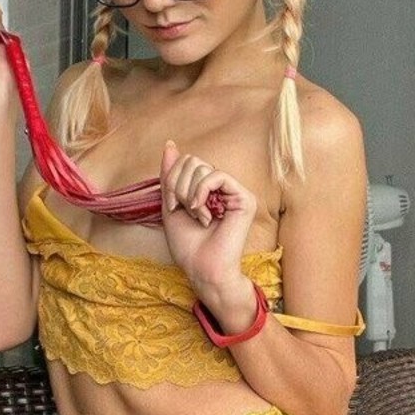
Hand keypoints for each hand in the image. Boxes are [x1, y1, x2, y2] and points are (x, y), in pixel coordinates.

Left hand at [159, 139, 257, 294]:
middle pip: (193, 161)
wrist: (202, 269)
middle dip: (178, 186)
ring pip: (202, 168)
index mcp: (207, 189)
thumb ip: (170, 175)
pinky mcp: (244, 198)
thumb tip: (170, 145)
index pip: (186, 162)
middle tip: (183, 210)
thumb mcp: (170, 204)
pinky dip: (202, 192)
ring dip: (189, 193)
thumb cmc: (188, 245)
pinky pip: (217, 176)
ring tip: (196, 215)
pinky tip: (203, 212)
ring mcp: (235, 192)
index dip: (171, 180)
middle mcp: (223, 188)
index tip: (171, 205)